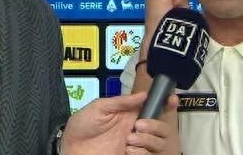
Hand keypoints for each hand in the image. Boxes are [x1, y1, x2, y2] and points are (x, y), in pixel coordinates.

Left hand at [62, 92, 179, 154]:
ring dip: (147, 140)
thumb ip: (121, 101)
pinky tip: (127, 151)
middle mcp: (136, 130)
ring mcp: (135, 146)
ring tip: (128, 141)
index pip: (154, 108)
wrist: (70, 147)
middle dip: (156, 126)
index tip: (172, 99)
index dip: (166, 104)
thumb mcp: (99, 107)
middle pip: (163, 128)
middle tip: (137, 126)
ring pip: (159, 144)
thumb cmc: (82, 125)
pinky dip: (141, 153)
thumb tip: (143, 94)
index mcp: (130, 115)